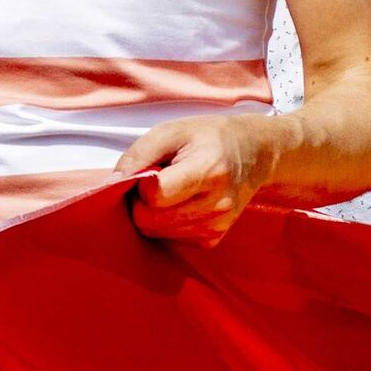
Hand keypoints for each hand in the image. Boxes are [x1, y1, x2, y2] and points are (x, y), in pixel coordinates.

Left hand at [117, 115, 275, 242]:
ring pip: (157, 233)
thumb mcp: (173, 130)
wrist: (257, 153)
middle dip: (141, 203)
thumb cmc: (210, 137)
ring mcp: (217, 225)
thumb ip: (139, 154)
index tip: (151, 169)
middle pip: (149, 221)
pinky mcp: (215, 238)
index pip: (153, 197)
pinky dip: (168, 224)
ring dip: (154, 214)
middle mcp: (217, 204)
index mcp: (208, 171)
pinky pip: (172, 240)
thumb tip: (114, 182)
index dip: (140, 184)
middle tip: (156, 181)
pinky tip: (183, 203)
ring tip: (173, 190)